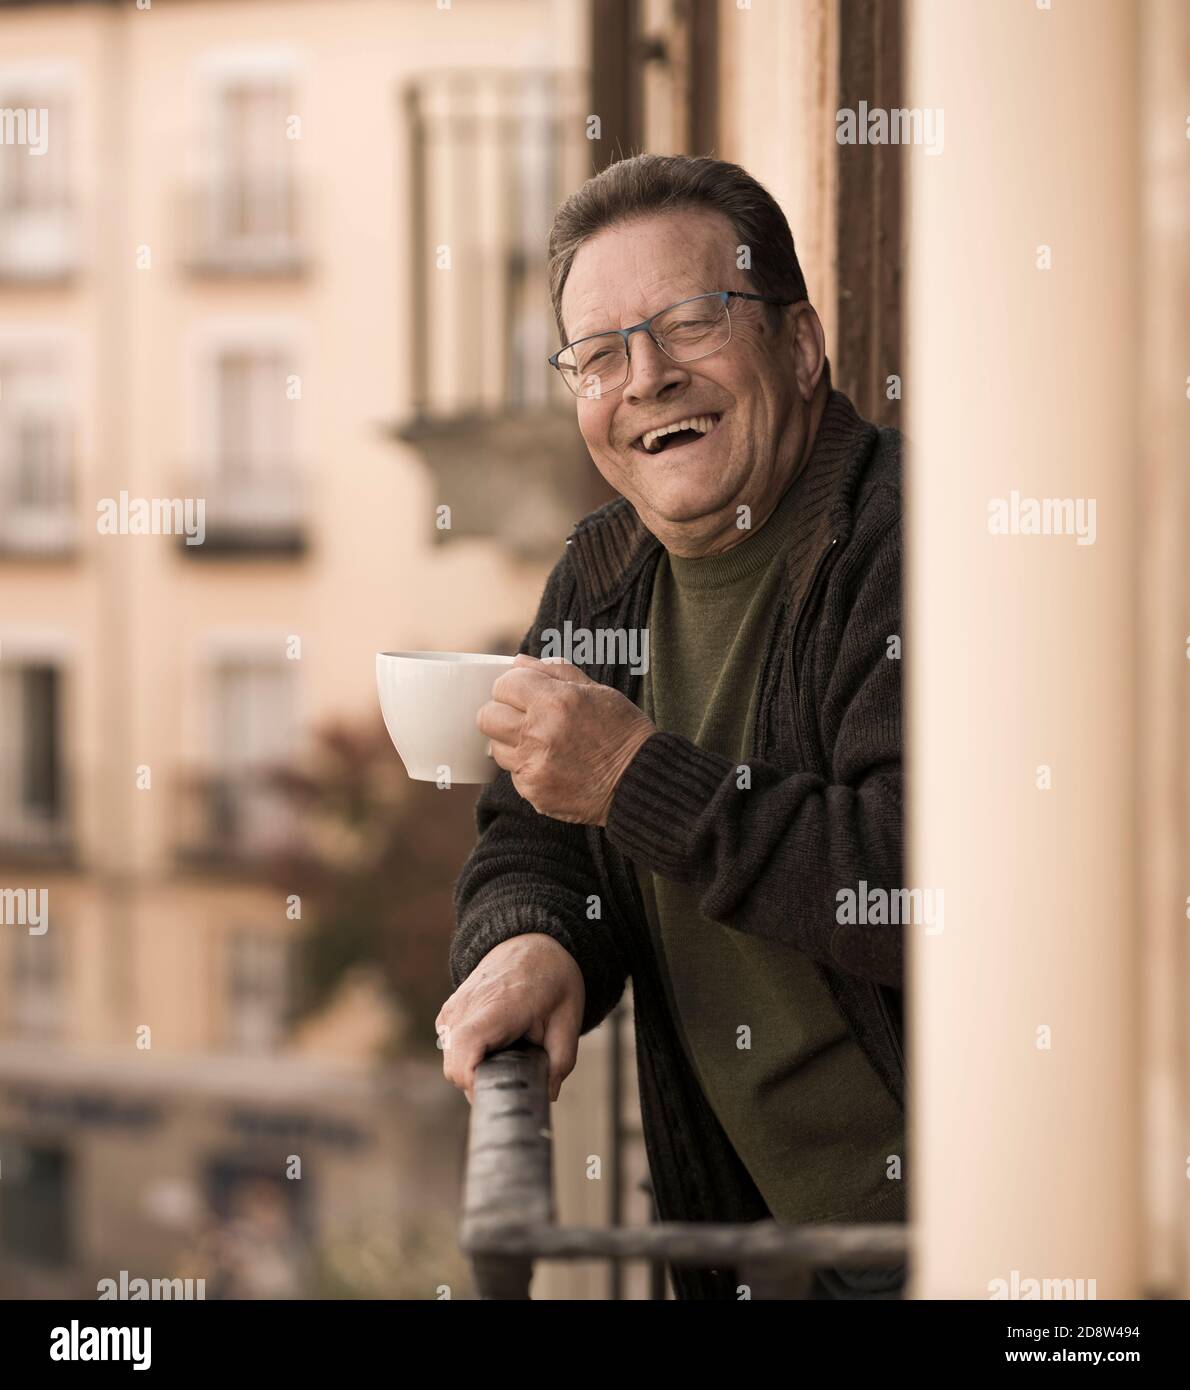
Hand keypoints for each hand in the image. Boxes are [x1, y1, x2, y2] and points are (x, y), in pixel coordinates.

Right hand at [435, 934, 584, 1104]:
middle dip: (482, 1083)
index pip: (464, 1053)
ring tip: (506, 1056)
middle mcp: (466, 1007)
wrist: (532, 943)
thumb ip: (559, 1062)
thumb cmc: (551, 978)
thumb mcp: (568, 1020)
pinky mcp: (448, 1012)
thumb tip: (547, 1094)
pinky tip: (494, 1046)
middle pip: (454, 1068)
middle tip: (513, 1075)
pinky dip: (468, 1056)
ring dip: (475, 1070)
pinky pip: (450, 1048)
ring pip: (451, 1061)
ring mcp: (453, 1008)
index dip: (475, 1083)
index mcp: (497, 1007)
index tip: (502, 1088)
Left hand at [477, 653, 655, 824]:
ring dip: (513, 741)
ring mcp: (534, 767)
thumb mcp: (597, 691)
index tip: (524, 691)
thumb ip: (554, 672)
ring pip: (496, 747)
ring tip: (543, 742)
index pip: (504, 685)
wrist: (640, 781)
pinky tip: (554, 764)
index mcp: (555, 702)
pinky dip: (528, 768)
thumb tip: (517, 662)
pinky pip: (514, 774)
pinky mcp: (534, 792)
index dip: (513, 685)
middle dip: (502, 711)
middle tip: (524, 716)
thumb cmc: (623, 731)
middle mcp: (539, 734)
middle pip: (487, 716)